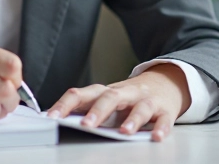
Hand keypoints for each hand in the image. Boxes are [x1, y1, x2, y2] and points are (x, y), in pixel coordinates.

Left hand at [47, 63, 189, 141]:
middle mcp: (126, 93)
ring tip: (124, 132)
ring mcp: (147, 100)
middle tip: (85, 125)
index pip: (82, 94)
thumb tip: (60, 121)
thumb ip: (88, 108)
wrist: (166, 82)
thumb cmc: (130, 97)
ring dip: (132, 119)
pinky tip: (156, 136)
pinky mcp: (165, 110)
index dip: (66, 105)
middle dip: (97, 111)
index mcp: (106, 91)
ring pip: (140, 107)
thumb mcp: (108, 99)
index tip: (52, 117)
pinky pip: (164, 119)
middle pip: (110, 97)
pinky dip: (161, 127)